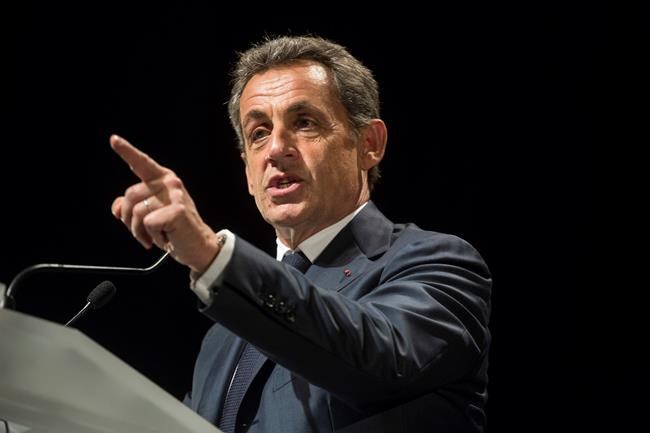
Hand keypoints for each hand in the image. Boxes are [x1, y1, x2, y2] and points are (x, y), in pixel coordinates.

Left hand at [110, 134, 220, 272]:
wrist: (197, 246)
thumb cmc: (173, 229)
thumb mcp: (148, 216)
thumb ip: (130, 207)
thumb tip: (116, 208)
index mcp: (162, 179)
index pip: (142, 163)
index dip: (126, 151)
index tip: (113, 139)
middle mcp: (169, 183)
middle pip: (129, 195)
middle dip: (128, 219)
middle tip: (143, 232)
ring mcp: (174, 195)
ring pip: (136, 212)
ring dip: (139, 231)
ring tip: (154, 237)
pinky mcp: (177, 210)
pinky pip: (148, 224)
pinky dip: (152, 236)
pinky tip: (165, 238)